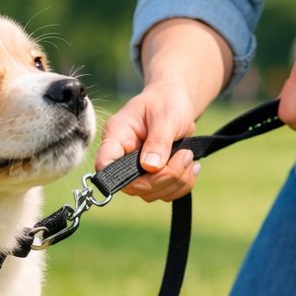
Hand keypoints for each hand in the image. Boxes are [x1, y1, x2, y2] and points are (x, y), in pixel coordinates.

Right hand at [95, 81, 198, 202]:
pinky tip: (190, 166)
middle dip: (165, 177)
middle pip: (134, 186)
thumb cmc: (166, 102)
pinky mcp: (151, 178)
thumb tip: (150, 167)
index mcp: (117, 137)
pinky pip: (166, 193)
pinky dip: (183, 184)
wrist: (175, 102)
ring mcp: (136, 171)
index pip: (104, 164)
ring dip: (177, 180)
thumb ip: (158, 141)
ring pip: (152, 193)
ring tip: (188, 156)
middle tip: (185, 155)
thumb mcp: (165, 115)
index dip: (118, 176)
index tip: (150, 169)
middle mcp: (122, 158)